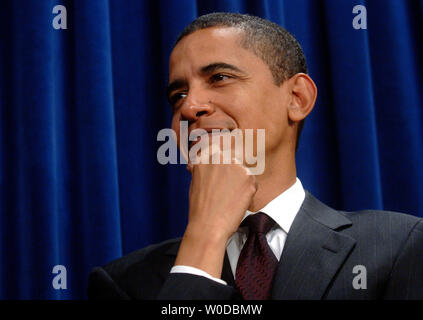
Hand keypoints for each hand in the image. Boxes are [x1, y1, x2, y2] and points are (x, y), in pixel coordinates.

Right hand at [174, 134, 256, 277]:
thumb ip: (203, 169)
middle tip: (226, 191)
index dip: (223, 164)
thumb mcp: (195, 182)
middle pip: (234, 161)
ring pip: (243, 173)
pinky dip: (248, 193)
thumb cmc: (200, 208)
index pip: (219, 150)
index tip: (223, 174)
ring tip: (229, 198)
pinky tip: (236, 202)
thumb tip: (201, 162)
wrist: (208, 226)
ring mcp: (235, 166)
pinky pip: (252, 183)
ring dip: (240, 184)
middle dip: (232, 174)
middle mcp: (221, 157)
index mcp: (205, 156)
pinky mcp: (248, 178)